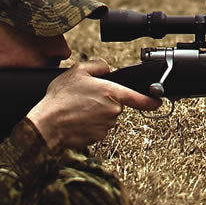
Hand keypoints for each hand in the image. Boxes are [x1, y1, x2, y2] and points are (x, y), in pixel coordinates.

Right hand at [24, 58, 161, 149]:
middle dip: (103, 101)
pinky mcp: (98, 138)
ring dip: (95, 113)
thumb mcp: (77, 71)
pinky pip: (98, 129)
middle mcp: (112, 110)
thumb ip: (97, 66)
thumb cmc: (60, 98)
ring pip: (106, 118)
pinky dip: (89, 125)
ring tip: (77, 109)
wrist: (47, 124)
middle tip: (84, 98)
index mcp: (111, 92)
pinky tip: (76, 120)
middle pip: (116, 105)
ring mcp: (106, 126)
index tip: (158, 101)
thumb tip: (107, 69)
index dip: (151, 100)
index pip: (139, 98)